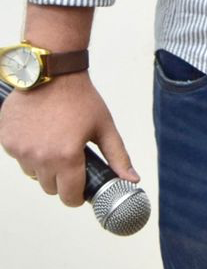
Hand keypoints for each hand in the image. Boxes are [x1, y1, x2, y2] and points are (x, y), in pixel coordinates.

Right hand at [0, 74, 136, 205]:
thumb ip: (117, 157)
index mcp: (66, 158)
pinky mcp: (6, 139)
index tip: (80, 187)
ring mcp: (20, 150)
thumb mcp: (104, 127)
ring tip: (53, 140)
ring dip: (42, 164)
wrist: (53, 71)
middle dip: (61, 177)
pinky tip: (38, 131)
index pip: (69, 197)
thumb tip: (131, 180)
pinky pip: (17, 156)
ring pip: (32, 173)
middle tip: (69, 156)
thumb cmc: (80, 97)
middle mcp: (39, 158)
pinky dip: (27, 149)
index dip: (77, 195)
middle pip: (50, 187)